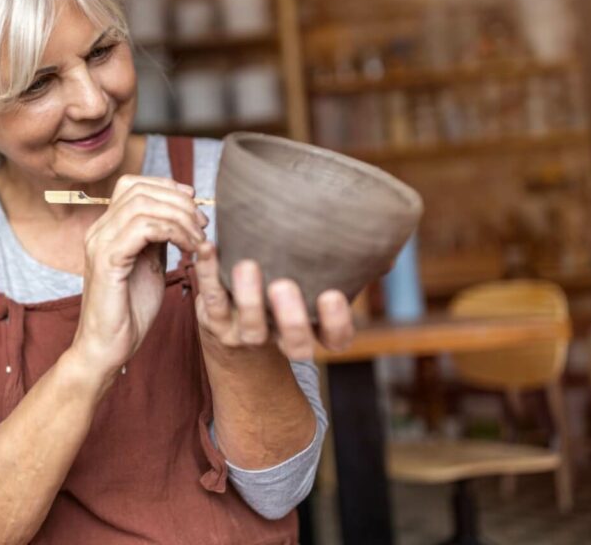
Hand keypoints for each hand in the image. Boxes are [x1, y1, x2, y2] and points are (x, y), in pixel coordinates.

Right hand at [73, 175, 206, 379]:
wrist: (106, 349)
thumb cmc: (128, 312)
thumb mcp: (149, 266)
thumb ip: (156, 239)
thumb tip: (178, 216)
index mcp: (106, 229)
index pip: (133, 185)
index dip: (168, 187)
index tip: (194, 206)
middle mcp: (98, 231)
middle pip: (139, 189)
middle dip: (179, 201)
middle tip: (202, 224)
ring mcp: (100, 244)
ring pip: (142, 204)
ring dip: (179, 217)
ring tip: (198, 239)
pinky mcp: (107, 261)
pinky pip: (143, 229)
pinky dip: (173, 232)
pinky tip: (189, 249)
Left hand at [193, 242, 353, 360]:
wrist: (230, 321)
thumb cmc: (283, 286)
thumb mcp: (311, 278)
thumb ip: (343, 264)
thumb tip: (382, 247)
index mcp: (313, 328)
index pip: (335, 338)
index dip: (336, 323)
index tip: (332, 294)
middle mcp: (282, 336)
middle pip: (296, 344)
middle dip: (291, 319)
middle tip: (283, 286)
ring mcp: (248, 333)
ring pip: (251, 329)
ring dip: (249, 299)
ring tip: (246, 266)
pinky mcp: (216, 320)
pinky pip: (212, 300)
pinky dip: (208, 272)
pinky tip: (209, 247)